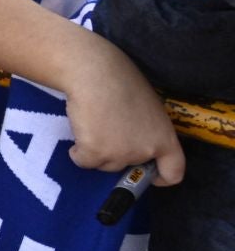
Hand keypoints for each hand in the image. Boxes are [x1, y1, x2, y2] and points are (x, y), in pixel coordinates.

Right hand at [65, 40, 184, 184]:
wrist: (96, 73)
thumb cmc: (121, 81)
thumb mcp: (147, 108)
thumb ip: (145, 130)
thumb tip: (132, 140)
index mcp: (165, 138)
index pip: (173, 172)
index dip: (160, 177)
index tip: (148, 174)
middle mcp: (146, 150)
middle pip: (128, 167)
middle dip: (115, 155)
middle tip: (106, 132)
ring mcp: (120, 154)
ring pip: (104, 165)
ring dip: (95, 151)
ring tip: (92, 124)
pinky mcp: (96, 153)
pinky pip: (83, 161)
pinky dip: (77, 151)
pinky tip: (80, 130)